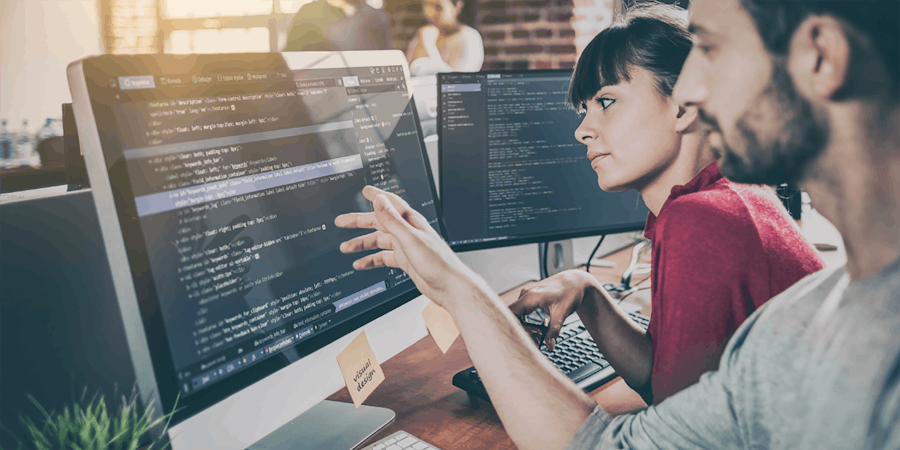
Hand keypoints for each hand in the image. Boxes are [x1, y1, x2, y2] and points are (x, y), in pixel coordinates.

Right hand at [334, 186, 473, 309]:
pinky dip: (371, 260)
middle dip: (360, 222)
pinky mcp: (406, 261)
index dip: (377, 196)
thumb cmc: (437, 262)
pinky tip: (361, 264)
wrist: (448, 286)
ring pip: (379, 241)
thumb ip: (393, 220)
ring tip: (346, 247)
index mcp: (410, 221)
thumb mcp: (410, 238)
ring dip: (363, 243)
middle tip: (342, 221)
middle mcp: (408, 232)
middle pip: (379, 223)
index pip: (391, 203)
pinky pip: (384, 258)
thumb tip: (380, 201)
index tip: (365, 191)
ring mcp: (406, 246)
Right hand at [508, 270, 598, 350]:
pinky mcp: (529, 297)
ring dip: (523, 325)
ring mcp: (526, 295)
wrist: (575, 282)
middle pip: (512, 315)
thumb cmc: (569, 293)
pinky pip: (521, 311)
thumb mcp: (562, 313)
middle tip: (531, 339)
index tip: (516, 338)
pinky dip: (526, 320)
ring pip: (516, 314)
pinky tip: (537, 326)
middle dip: (518, 329)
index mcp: (530, 297)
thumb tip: (549, 347)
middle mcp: (525, 294)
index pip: (510, 312)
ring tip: (535, 333)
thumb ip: (554, 331)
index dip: (510, 326)